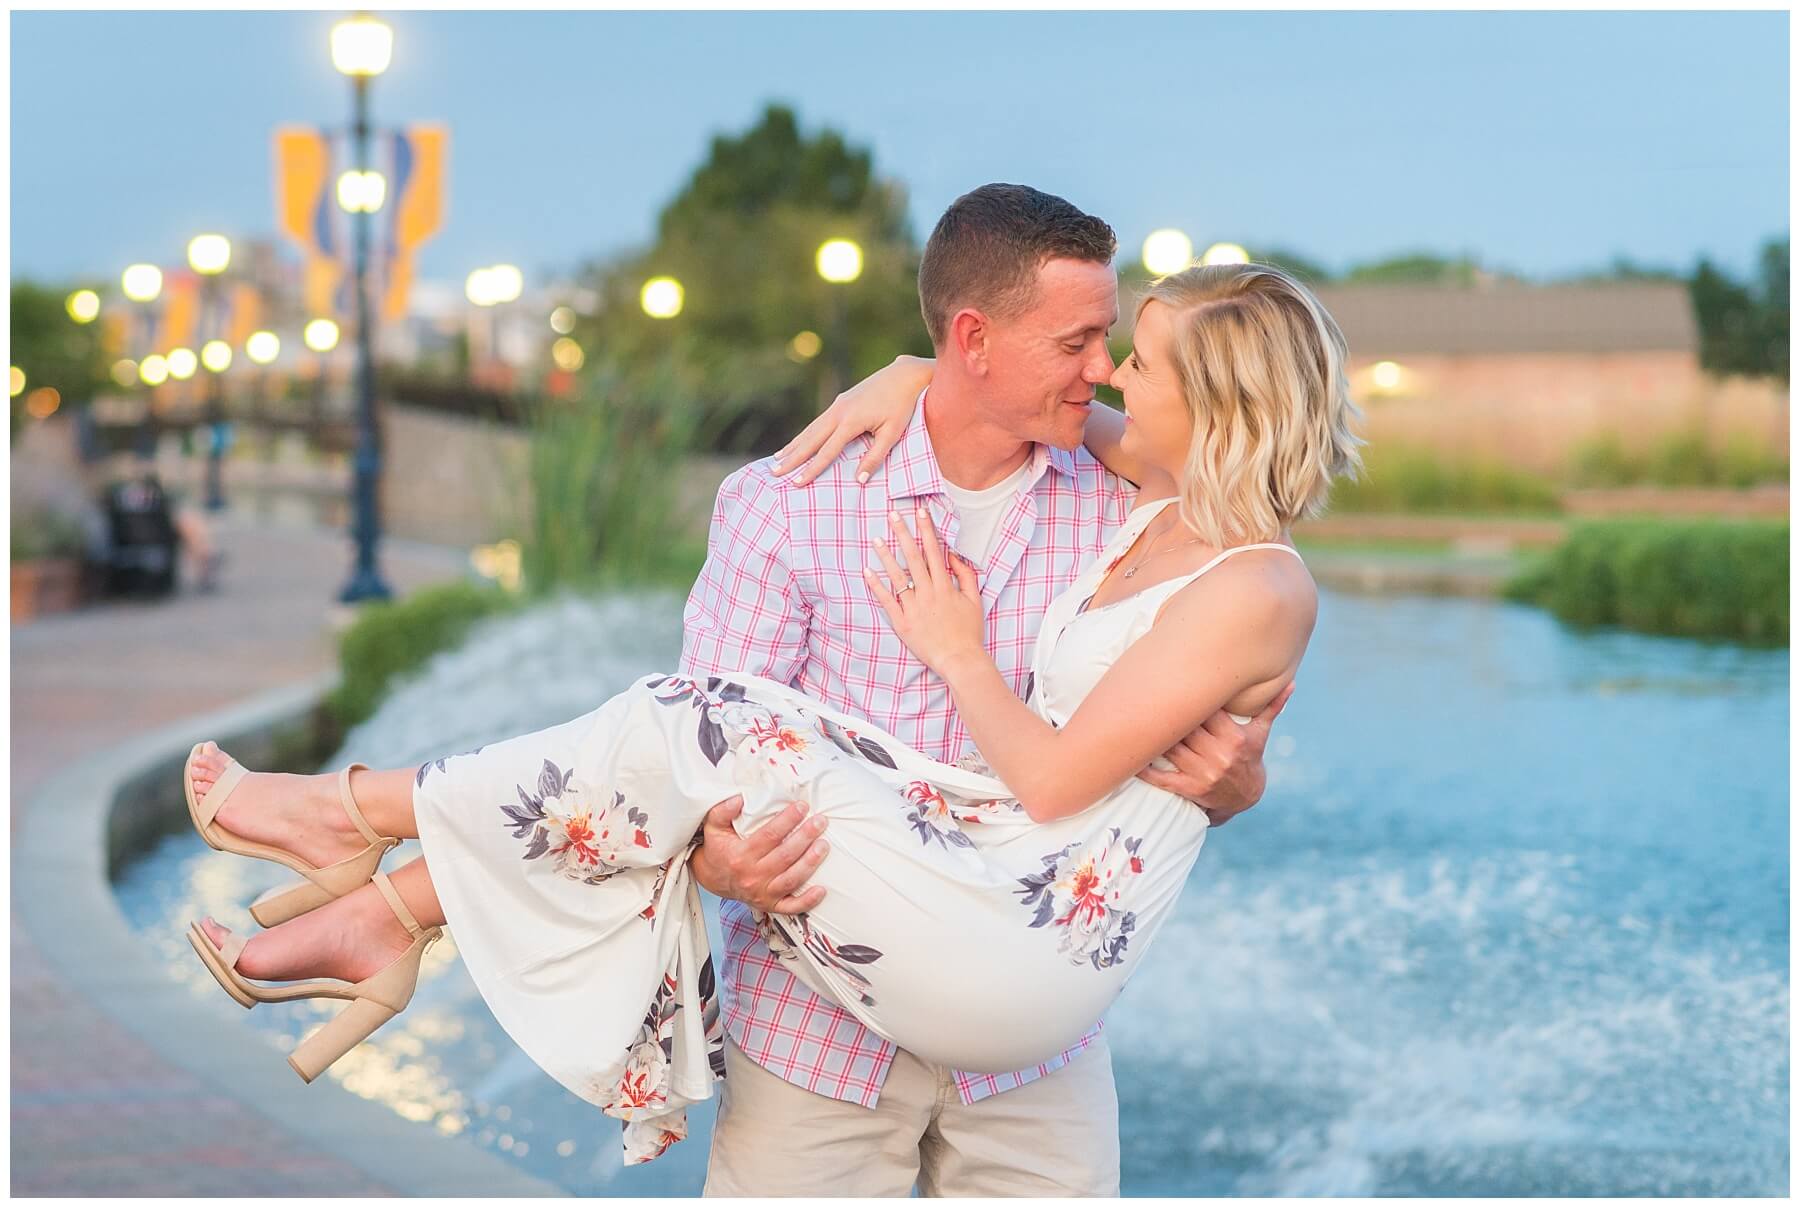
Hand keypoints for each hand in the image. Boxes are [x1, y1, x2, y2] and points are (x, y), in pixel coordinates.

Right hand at [688, 795, 829, 913]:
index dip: (788, 820)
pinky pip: (791, 907)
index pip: (769, 836)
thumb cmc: (719, 850)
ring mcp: (762, 893)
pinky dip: (808, 901)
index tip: (802, 806)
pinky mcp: (770, 905)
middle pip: (785, 856)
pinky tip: (822, 890)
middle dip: (805, 837)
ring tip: (824, 845)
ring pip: (791, 879)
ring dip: (810, 863)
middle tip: (820, 821)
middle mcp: (752, 876)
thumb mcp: (714, 827)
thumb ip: (722, 811)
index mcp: (740, 855)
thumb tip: (739, 799)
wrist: (713, 879)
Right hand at [772, 355, 934, 485]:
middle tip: (775, 473)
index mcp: (851, 421)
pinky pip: (817, 422)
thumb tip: (859, 480)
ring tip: (777, 460)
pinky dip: (804, 435)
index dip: (811, 469)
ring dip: (794, 446)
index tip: (797, 483)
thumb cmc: (902, 406)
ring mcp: (838, 405)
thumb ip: (875, 457)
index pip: (826, 451)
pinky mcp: (840, 402)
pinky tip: (798, 442)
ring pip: (810, 429)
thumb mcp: (893, 433)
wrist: (904, 376)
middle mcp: (839, 411)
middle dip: (792, 458)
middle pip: (810, 439)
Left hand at [865, 507, 986, 678]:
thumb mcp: (975, 600)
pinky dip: (876, 586)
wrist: (960, 660)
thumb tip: (953, 556)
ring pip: (897, 576)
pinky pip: (887, 601)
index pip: (933, 551)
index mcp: (945, 586)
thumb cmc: (969, 632)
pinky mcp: (902, 623)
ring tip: (876, 539)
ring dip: (886, 556)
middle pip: (913, 557)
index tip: (920, 512)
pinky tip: (867, 572)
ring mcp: (913, 608)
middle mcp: (927, 593)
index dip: (926, 529)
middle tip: (892, 515)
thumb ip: (966, 575)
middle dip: (903, 533)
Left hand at [1137, 682, 1294, 825]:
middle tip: (1146, 694)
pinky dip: (1145, 768)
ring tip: (1136, 717)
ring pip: (1171, 748)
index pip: (1206, 711)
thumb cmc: (1249, 757)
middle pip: (1185, 727)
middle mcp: (1219, 756)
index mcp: (1234, 738)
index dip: (1189, 698)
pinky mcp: (1190, 790)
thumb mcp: (1260, 734)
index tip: (1173, 682)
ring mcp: (1203, 774)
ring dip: (1153, 735)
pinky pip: (1162, 777)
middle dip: (1168, 714)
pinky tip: (1131, 755)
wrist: (1246, 797)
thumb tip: (1290, 684)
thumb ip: (1271, 707)